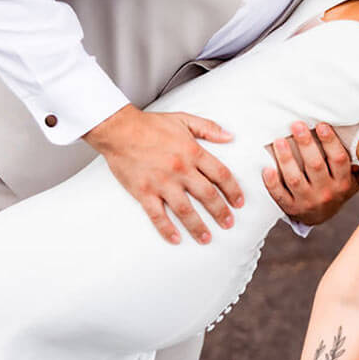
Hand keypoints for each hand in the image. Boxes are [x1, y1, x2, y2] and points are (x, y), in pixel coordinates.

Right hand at [84, 105, 243, 244]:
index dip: (233, 190)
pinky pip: (157, 215)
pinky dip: (166, 229)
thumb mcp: (184, 119)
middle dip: (221, 212)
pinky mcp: (143, 192)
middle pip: (207, 195)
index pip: (220, 174)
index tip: (239, 202)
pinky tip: (175, 239)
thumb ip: (209, 128)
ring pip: (185, 210)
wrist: (119, 129)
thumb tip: (230, 136)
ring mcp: (162, 183)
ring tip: (207, 238)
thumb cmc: (151, 124)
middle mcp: (180, 169)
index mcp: (192, 152)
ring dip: (198, 226)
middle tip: (229, 223)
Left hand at [262, 121, 358, 225]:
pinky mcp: (291, 208)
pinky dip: (272, 182)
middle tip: (295, 125)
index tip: (321, 125)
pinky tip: (266, 167)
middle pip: (315, 166)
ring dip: (286, 159)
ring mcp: (307, 201)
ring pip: (295, 179)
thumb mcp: (355, 180)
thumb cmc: (337, 187)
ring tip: (278, 141)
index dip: (330, 142)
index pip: (338, 160)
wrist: (320, 214)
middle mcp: (327, 192)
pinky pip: (280, 195)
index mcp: (343, 182)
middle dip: (305, 144)